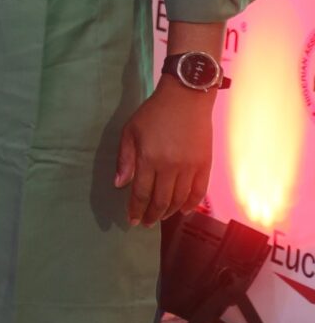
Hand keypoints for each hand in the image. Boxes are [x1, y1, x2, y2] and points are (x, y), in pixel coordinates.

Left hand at [116, 82, 213, 226]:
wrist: (186, 99)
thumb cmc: (153, 113)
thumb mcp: (130, 131)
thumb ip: (125, 159)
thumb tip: (119, 184)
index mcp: (149, 159)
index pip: (141, 193)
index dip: (136, 209)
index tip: (131, 220)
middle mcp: (170, 167)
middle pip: (160, 200)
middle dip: (151, 215)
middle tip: (145, 223)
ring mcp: (190, 167)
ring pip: (179, 199)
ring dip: (168, 212)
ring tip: (159, 217)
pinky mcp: (204, 165)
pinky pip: (198, 192)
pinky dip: (190, 204)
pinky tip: (182, 210)